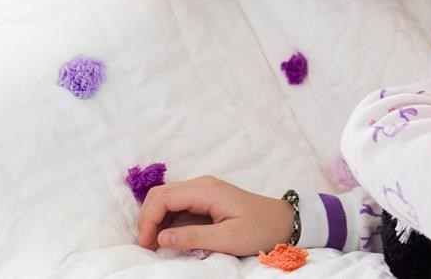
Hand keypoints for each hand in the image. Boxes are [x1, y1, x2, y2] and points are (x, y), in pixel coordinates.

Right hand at [136, 175, 292, 255]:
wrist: (284, 221)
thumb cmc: (259, 229)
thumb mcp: (227, 238)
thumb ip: (193, 237)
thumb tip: (161, 237)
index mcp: (205, 190)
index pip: (163, 197)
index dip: (148, 220)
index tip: (147, 245)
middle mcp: (202, 185)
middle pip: (160, 194)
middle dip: (148, 219)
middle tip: (147, 246)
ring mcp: (204, 191)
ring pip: (167, 199)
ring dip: (156, 220)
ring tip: (155, 245)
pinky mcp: (206, 200)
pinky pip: (178, 206)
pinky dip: (167, 220)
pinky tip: (168, 238)